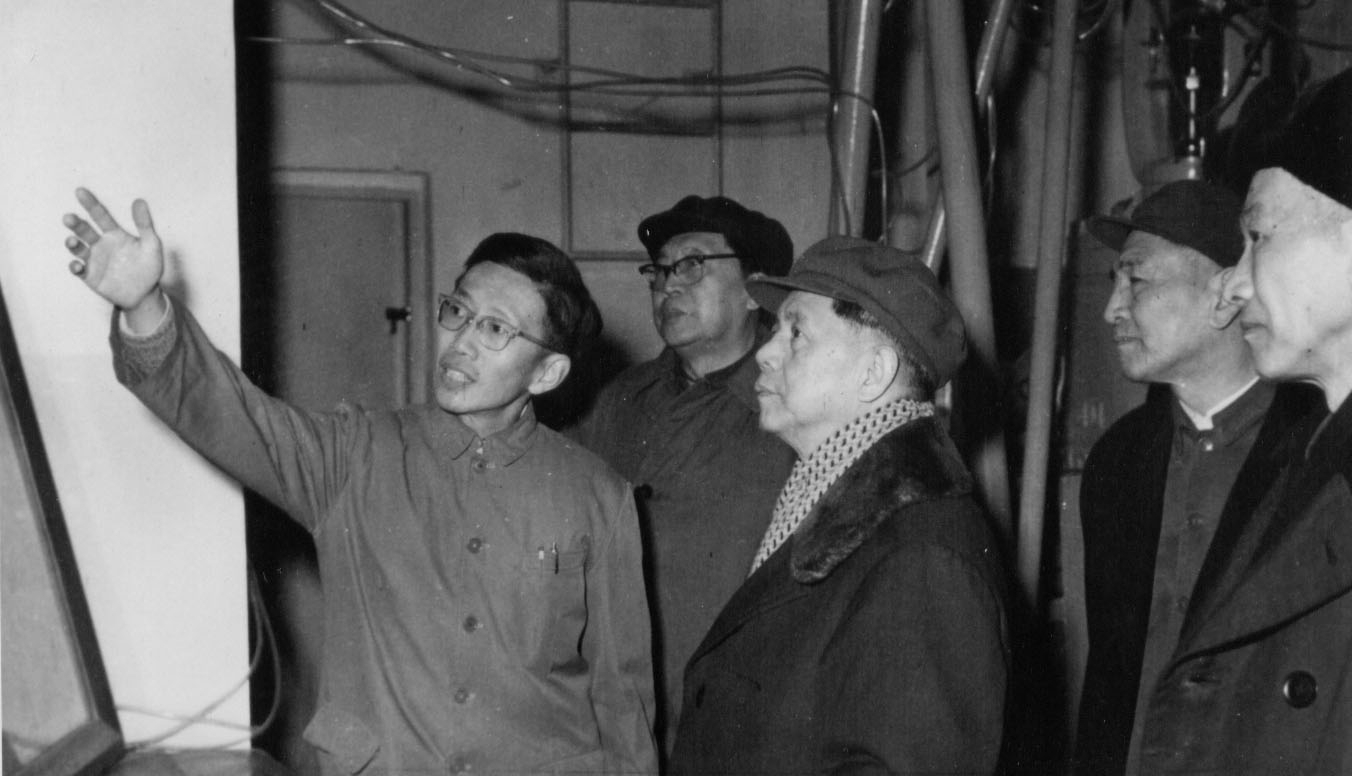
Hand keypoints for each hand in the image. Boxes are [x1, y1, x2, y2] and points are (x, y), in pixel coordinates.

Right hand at [63, 188, 165, 317]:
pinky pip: (79, 270)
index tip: (80, 191)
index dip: (90, 203)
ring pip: (78, 249)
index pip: (100, 215)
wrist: (146, 294)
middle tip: (69, 218)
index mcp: (114, 234)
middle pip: (84, 230)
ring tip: (73, 241)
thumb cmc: (149, 267)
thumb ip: (144, 224)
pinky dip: (75, 267)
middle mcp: (101, 244)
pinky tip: (78, 265)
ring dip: (73, 244)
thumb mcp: (151, 244)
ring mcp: (94, 260)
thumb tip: (140, 200)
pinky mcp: (90, 276)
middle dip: (75, 224)